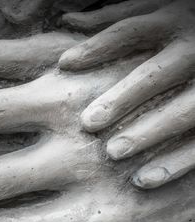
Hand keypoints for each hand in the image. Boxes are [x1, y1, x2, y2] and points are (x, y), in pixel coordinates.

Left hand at [59, 0, 194, 188]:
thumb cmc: (183, 32)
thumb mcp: (157, 14)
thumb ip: (116, 21)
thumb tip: (69, 19)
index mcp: (174, 22)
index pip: (130, 31)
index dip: (96, 47)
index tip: (64, 65)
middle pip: (154, 75)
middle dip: (121, 98)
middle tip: (88, 123)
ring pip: (183, 110)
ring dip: (148, 132)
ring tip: (113, 152)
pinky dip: (175, 163)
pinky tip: (144, 180)